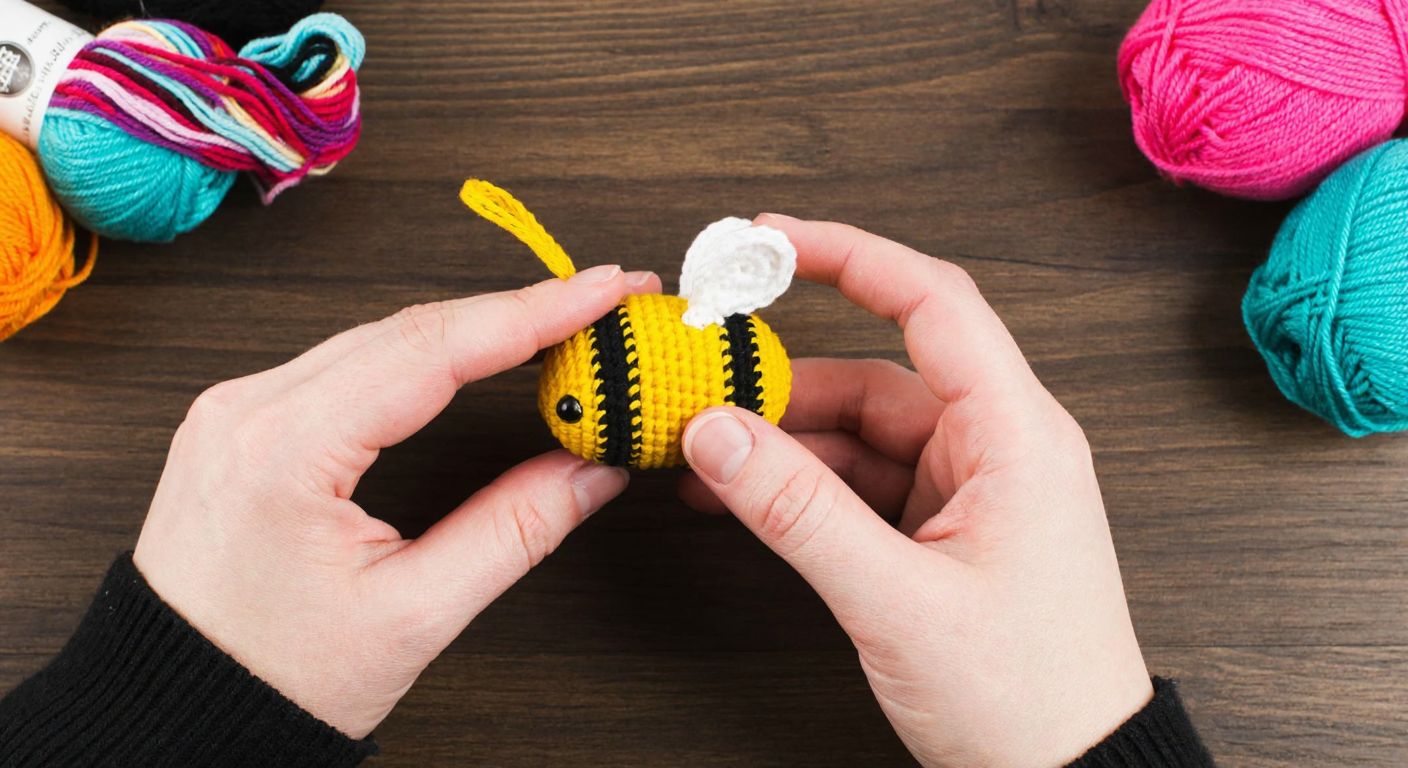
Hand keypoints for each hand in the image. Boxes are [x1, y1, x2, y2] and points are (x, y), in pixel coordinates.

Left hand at [133, 264, 659, 737]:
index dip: (532, 312)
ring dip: (472, 325)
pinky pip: (348, 360)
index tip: (603, 289)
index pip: (432, 348)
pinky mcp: (244, 422)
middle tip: (602, 300)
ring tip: (557, 320)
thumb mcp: (412, 614)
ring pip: (379, 336)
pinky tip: (470, 350)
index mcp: (283, 449)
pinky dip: (422, 350)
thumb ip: (514, 531)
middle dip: (516, 308)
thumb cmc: (268, 676)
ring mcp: (238, 409)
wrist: (173, 710)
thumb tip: (591, 469)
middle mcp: (249, 409)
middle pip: (409, 327)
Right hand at [679, 217, 1151, 767]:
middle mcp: (995, 446)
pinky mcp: (943, 529)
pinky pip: (861, 482)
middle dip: (782, 380)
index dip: (847, 254)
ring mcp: (968, 489)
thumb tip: (717, 435)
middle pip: (874, 374)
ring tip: (703, 457)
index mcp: (1015, 436)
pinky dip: (800, 485)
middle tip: (701, 380)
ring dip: (781, 441)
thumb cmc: (1028, 698)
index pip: (930, 303)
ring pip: (858, 432)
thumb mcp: (898, 602)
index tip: (767, 240)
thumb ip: (799, 513)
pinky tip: (741, 494)